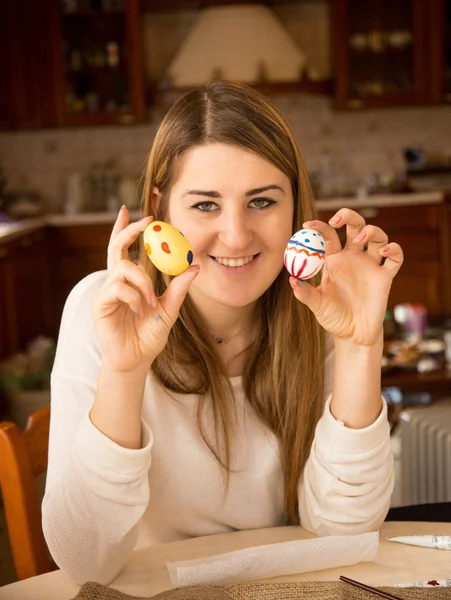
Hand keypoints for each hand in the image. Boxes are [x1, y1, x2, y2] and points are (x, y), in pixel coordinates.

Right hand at [91, 206, 198, 372]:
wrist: (137, 360)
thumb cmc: (149, 335)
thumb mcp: (169, 310)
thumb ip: (178, 288)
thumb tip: (194, 266)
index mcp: (129, 280)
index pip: (124, 248)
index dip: (124, 229)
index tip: (129, 210)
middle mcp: (115, 282)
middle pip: (116, 247)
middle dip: (129, 230)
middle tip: (145, 221)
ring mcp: (106, 292)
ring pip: (123, 268)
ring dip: (143, 282)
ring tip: (151, 303)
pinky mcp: (100, 304)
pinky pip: (118, 288)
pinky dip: (134, 296)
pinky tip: (139, 310)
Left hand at [290, 208, 402, 345]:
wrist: (353, 335)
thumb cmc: (332, 317)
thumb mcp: (316, 305)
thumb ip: (305, 293)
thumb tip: (292, 279)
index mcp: (334, 260)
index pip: (328, 236)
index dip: (319, 227)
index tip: (308, 225)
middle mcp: (353, 258)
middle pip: (355, 226)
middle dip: (349, 216)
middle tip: (337, 220)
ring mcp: (370, 265)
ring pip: (377, 236)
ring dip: (371, 231)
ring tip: (360, 240)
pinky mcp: (385, 276)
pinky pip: (395, 258)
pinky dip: (394, 249)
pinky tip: (385, 251)